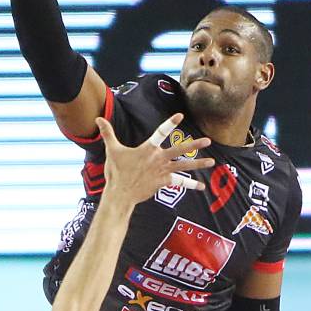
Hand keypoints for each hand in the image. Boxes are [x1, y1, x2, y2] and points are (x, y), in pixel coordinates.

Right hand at [94, 112, 211, 206]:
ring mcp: (162, 171)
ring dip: (199, 164)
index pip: (161, 132)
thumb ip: (108, 133)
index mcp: (148, 149)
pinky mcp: (163, 183)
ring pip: (185, 166)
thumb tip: (97, 119)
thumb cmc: (116, 172)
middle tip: (208, 141)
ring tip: (212, 162)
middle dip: (195, 145)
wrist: (120, 194)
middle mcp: (158, 159)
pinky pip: (180, 183)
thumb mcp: (112, 150)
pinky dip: (191, 185)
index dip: (170, 123)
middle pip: (180, 150)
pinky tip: (201, 187)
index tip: (180, 116)